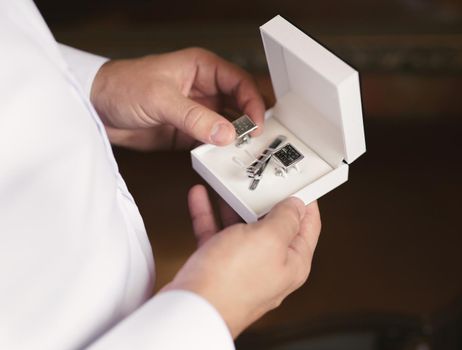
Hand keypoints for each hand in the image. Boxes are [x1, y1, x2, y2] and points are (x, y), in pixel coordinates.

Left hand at [90, 48, 264, 150]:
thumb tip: (225, 133)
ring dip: (236, 139)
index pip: (240, 83)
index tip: (255, 124)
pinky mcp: (189, 132)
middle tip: (255, 140)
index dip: (252, 102)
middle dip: (250, 122)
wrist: (96, 109)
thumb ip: (194, 117)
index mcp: (203, 68)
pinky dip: (219, 151)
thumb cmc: (122, 86)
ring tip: (243, 151)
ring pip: (228, 125)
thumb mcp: (161, 98)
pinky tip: (222, 158)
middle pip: (240, 105)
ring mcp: (198, 112)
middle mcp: (205, 89)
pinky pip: (212, 142)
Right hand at [162, 185, 321, 337]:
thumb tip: (296, 206)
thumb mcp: (269, 238)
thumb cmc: (232, 282)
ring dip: (233, 205)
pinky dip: (208, 216)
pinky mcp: (216, 268)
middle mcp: (270, 266)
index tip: (299, 182)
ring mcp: (242, 268)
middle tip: (258, 179)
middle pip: (273, 226)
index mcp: (293, 263)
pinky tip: (200, 198)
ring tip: (227, 185)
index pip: (308, 226)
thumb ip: (285, 219)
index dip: (306, 202)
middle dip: (264, 200)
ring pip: (241, 228)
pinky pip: (215, 235)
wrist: (191, 309)